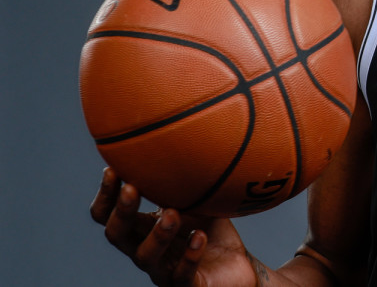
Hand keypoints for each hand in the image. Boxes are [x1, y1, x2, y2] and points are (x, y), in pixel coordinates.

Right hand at [90, 168, 258, 285]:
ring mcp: (164, 270)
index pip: (108, 215)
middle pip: (117, 235)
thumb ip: (186, 179)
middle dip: (122, 211)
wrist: (238, 267)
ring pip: (145, 257)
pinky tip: (200, 238)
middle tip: (133, 189)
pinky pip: (182, 275)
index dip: (105, 196)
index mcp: (142, 228)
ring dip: (157, 234)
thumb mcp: (200, 200)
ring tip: (173, 213)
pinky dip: (190, 255)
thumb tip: (182, 138)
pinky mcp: (187, 286)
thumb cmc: (212, 230)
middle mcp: (145, 249)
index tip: (112, 169)